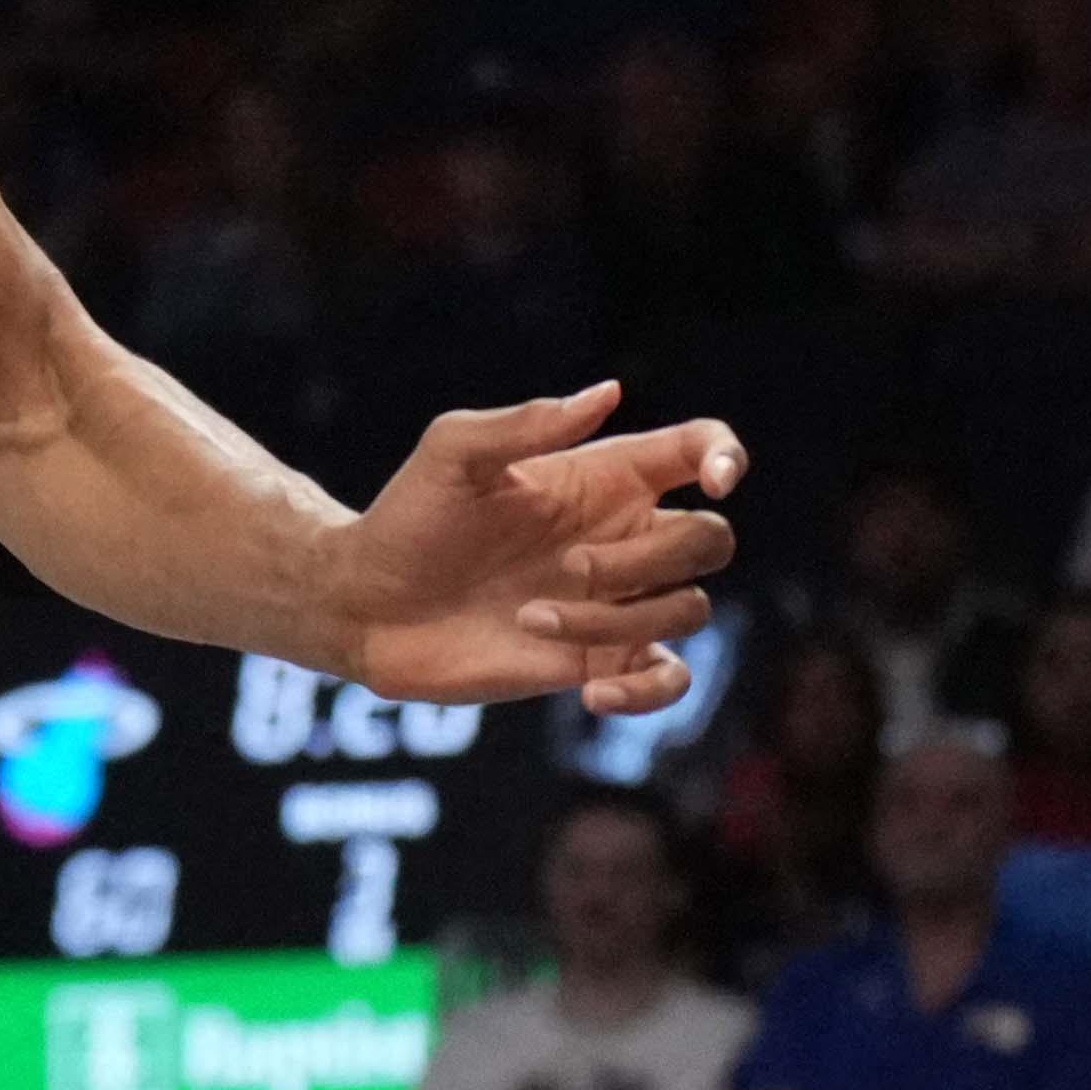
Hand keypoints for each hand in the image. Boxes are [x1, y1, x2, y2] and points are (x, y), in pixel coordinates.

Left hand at [321, 386, 740, 709]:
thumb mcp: (453, 453)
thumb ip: (527, 423)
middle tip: (568, 568)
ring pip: (687, 610)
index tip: (715, 478)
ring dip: (615, 621)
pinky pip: (668, 680)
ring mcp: (614, 602)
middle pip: (709, 540)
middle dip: (652, 559)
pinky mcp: (597, 663)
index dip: (726, 455)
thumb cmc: (406, 518)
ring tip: (527, 618)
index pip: (697, 450)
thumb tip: (608, 393)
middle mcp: (621, 536)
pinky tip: (593, 695)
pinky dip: (650, 693)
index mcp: (602, 477)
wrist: (364, 606)